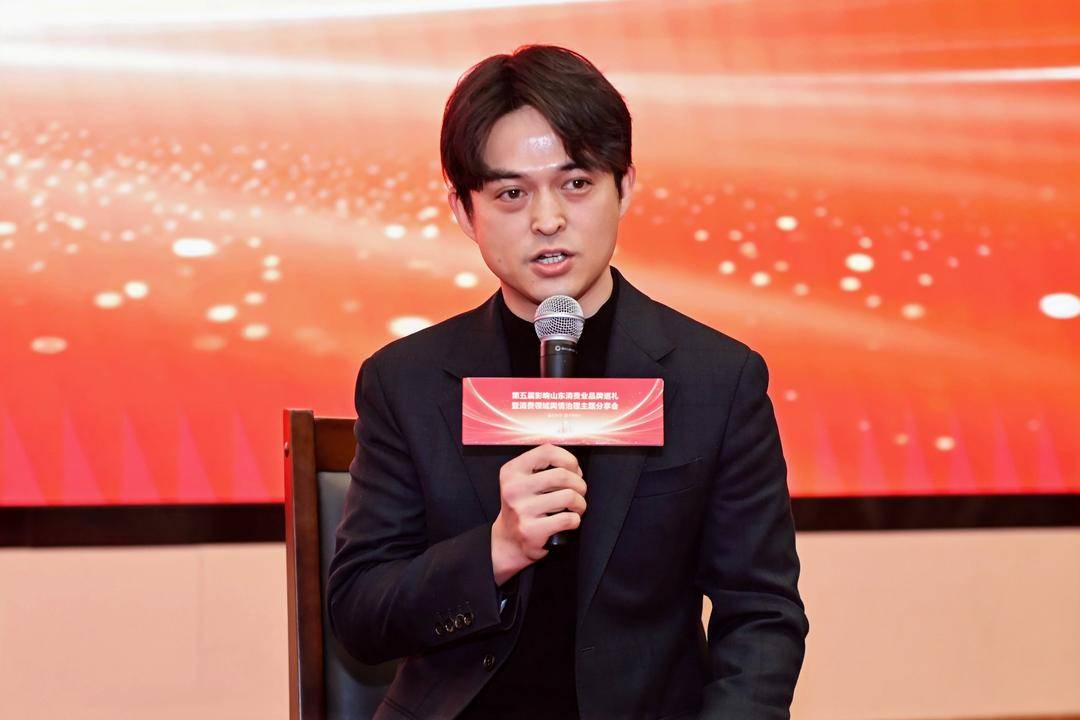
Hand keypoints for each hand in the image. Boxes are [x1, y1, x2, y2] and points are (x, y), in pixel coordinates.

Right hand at [490, 444, 586, 584]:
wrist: (509, 540)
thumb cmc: (524, 506)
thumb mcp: (524, 480)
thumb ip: (544, 467)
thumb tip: (574, 468)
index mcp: (512, 471)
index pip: (547, 451)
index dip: (568, 459)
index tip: (574, 470)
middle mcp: (513, 489)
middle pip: (561, 475)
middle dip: (579, 484)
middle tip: (579, 492)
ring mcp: (521, 510)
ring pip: (568, 497)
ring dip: (580, 503)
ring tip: (576, 507)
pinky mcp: (530, 531)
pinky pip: (568, 519)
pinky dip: (575, 520)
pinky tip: (569, 520)